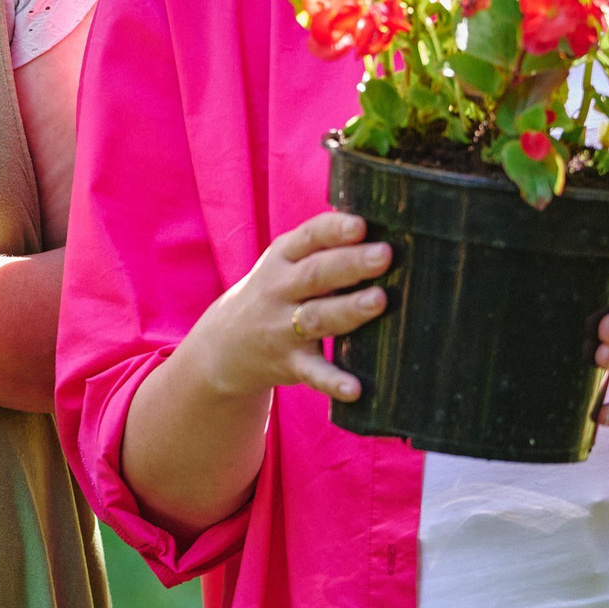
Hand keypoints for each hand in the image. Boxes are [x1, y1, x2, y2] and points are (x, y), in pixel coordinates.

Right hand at [176, 211, 390, 402]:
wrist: (224, 345)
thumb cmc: (274, 293)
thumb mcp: (285, 262)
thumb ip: (324, 245)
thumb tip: (383, 218)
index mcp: (282, 259)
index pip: (308, 238)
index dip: (334, 229)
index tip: (361, 224)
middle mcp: (279, 290)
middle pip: (316, 274)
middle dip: (350, 263)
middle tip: (384, 254)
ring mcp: (282, 328)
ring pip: (317, 318)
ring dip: (347, 310)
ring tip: (378, 301)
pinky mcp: (289, 363)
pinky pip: (313, 373)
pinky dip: (332, 381)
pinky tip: (355, 389)